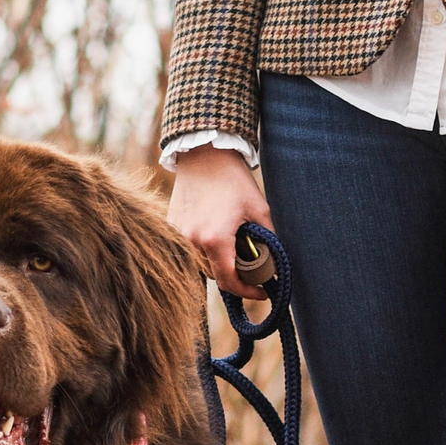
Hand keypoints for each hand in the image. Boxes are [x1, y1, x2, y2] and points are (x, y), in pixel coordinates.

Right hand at [167, 144, 273, 300]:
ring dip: (218, 264)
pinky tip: (215, 235)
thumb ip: (268, 239)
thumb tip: (275, 265)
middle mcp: (192, 242)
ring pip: (201, 265)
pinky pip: (188, 250)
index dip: (248, 292)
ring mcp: (178, 235)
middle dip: (236, 276)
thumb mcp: (259, 209)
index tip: (263, 292)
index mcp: (214, 240)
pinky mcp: (170, 227)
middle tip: (253, 268)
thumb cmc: (234, 179)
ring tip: (234, 248)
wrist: (205, 152)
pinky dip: (203, 251)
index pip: (230, 281)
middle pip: (216, 276)